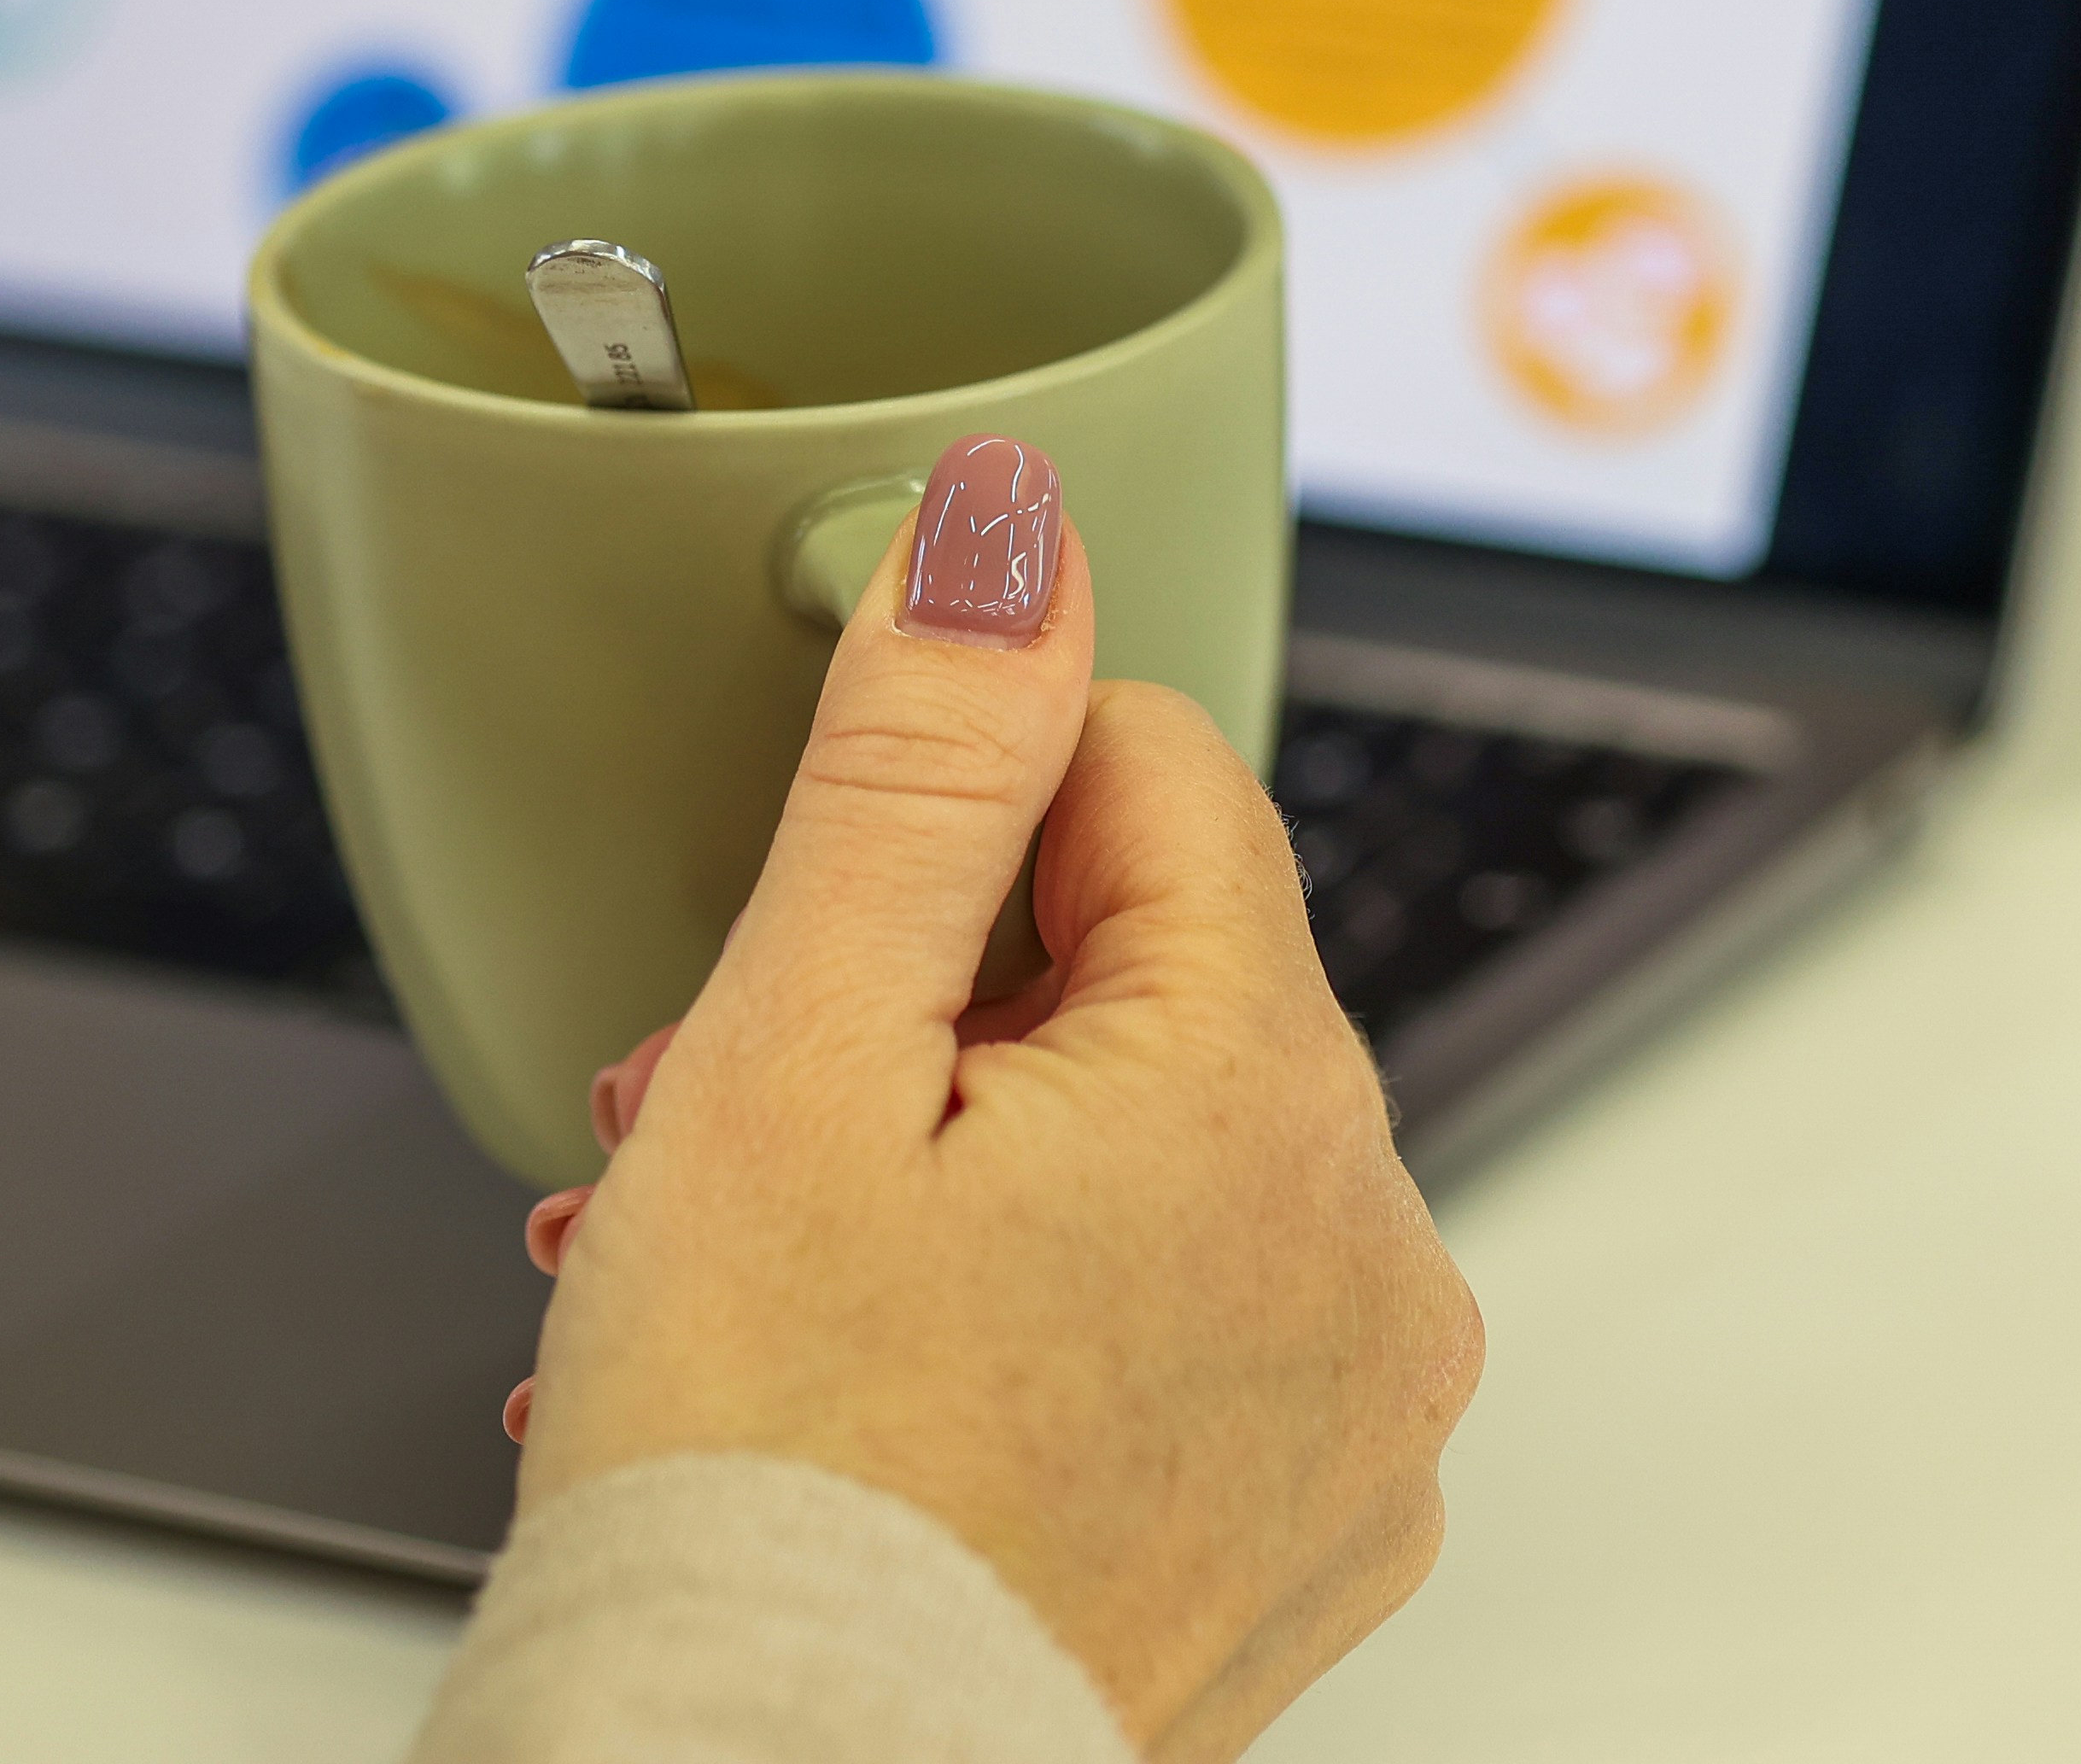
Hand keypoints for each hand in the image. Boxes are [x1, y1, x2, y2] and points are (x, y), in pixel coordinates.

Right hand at [503, 437, 1480, 1760]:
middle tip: (710, 1124)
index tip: (815, 917)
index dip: (950, 814)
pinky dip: (1008, 1327)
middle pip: (1136, 981)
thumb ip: (920, 760)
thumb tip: (1012, 532)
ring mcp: (1349, 1422)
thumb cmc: (771, 1480)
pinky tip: (855, 1388)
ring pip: (1134, 1164)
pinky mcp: (1293, 1549)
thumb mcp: (798, 1046)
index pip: (1149, 773)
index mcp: (1276, 1095)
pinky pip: (1162, 1337)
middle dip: (905, 1015)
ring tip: (740, 1273)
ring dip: (930, 1171)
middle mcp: (1370, 1254)